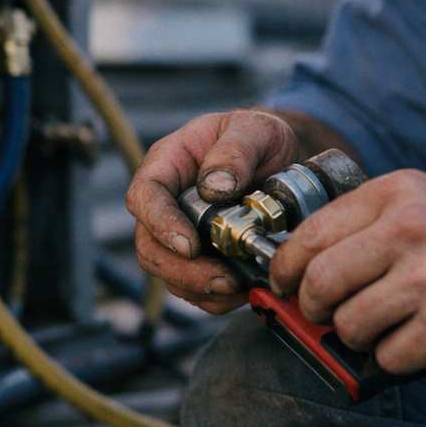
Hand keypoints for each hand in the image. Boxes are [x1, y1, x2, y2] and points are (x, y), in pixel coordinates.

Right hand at [127, 109, 296, 313]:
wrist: (282, 158)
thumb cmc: (259, 137)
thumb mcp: (255, 129)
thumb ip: (235, 151)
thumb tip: (214, 187)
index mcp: (169, 165)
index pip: (144, 196)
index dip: (159, 224)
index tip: (190, 245)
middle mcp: (167, 203)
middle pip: (149, 246)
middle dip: (183, 270)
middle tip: (223, 279)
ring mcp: (181, 233)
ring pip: (170, 274)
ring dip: (202, 288)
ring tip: (240, 286)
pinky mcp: (201, 258)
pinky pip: (196, 289)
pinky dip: (218, 297)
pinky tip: (245, 289)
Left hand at [269, 169, 425, 370]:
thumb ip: (369, 219)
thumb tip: (301, 258)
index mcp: (398, 193)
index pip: (311, 235)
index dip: (286, 269)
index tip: (284, 284)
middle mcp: (412, 229)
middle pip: (321, 284)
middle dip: (314, 309)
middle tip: (325, 314)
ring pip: (350, 326)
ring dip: (356, 337)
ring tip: (382, 327)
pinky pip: (389, 357)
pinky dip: (394, 358)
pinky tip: (414, 340)